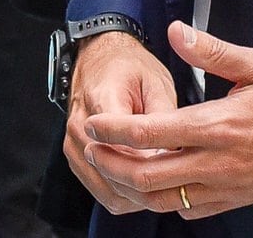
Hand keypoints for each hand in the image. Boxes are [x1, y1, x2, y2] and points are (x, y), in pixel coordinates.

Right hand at [65, 31, 179, 213]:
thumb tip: (178, 153)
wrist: (99, 57)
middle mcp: (80, 128)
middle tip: (176, 179)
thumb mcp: (156, 82)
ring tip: (162, 183)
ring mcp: (73, 144)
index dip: (157, 166)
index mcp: (102, 102)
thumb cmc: (128, 68)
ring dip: (138, 195)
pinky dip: (125, 195)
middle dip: (150, 185)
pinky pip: (101, 191)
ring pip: (108, 192)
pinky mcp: (75, 156)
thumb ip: (165, 119)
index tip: (178, 165)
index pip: (127, 152)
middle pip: (116, 178)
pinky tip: (144, 184)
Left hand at [80, 21, 252, 218]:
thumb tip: (176, 31)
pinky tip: (159, 181)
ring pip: (167, 201)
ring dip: (136, 187)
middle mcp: (222, 164)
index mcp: (221, 126)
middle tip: (93, 147)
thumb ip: (211, 51)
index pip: (153, 134)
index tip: (93, 123)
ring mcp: (231, 187)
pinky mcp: (241, 200)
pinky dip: (167, 200)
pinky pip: (193, 210)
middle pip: (149, 178)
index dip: (115, 130)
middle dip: (113, 165)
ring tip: (118, 165)